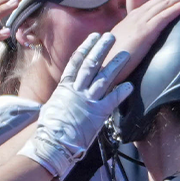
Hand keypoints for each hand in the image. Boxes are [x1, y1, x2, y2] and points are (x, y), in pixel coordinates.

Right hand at [21, 32, 134, 180]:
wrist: (52, 144)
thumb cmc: (49, 130)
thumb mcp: (52, 108)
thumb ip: (61, 98)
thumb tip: (62, 95)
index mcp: (64, 87)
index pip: (76, 62)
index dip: (85, 48)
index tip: (93, 37)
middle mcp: (77, 90)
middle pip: (91, 64)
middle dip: (101, 49)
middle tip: (111, 36)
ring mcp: (88, 101)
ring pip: (104, 78)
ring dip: (116, 64)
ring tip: (126, 54)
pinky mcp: (97, 114)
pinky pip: (112, 100)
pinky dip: (122, 92)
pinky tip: (130, 85)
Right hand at [102, 0, 179, 84]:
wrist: (100, 68)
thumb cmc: (112, 61)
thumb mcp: (126, 45)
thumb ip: (136, 41)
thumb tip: (143, 44)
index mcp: (133, 18)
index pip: (157, 3)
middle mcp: (137, 16)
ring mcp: (140, 22)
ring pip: (166, 3)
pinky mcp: (144, 32)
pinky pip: (164, 16)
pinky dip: (178, 7)